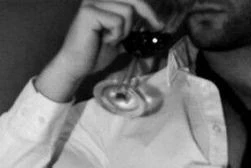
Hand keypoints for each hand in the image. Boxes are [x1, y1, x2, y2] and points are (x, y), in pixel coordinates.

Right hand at [35, 0, 163, 101]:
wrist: (78, 65)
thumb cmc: (95, 53)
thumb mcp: (118, 38)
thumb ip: (129, 29)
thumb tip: (150, 28)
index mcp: (104, 1)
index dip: (147, 9)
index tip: (159, 24)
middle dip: (148, 14)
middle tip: (157, 27)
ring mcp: (92, 2)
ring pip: (127, 11)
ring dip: (125, 30)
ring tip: (112, 39)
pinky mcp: (89, 12)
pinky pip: (117, 21)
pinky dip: (116, 34)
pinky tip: (105, 40)